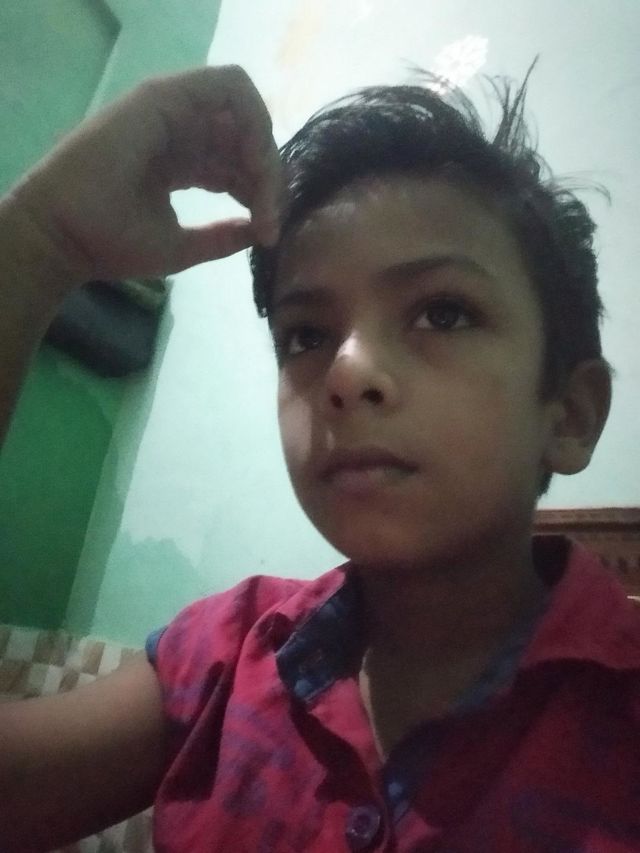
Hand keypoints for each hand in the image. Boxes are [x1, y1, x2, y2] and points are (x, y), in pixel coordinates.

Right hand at [8, 65, 282, 289]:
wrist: (67, 237)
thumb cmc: (114, 243)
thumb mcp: (184, 247)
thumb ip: (224, 236)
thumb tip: (262, 231)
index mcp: (183, 162)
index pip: (239, 164)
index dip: (263, 193)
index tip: (268, 232)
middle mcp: (181, 132)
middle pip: (247, 139)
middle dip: (270, 177)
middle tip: (270, 217)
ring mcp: (173, 111)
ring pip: (245, 112)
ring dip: (265, 151)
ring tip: (263, 194)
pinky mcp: (165, 97)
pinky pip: (230, 87)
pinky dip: (253, 121)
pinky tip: (255, 165)